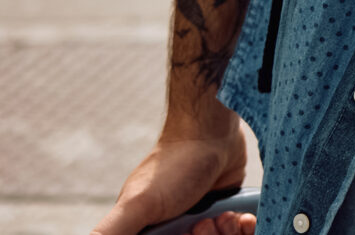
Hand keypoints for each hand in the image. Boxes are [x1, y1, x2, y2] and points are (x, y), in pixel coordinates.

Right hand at [91, 115, 251, 234]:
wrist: (212, 131)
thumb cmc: (171, 168)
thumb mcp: (137, 205)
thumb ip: (110, 233)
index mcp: (149, 233)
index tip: (190, 232)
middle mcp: (175, 230)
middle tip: (205, 221)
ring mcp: (202, 221)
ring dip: (227, 232)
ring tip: (224, 215)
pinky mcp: (226, 211)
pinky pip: (241, 231)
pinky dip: (244, 226)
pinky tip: (242, 215)